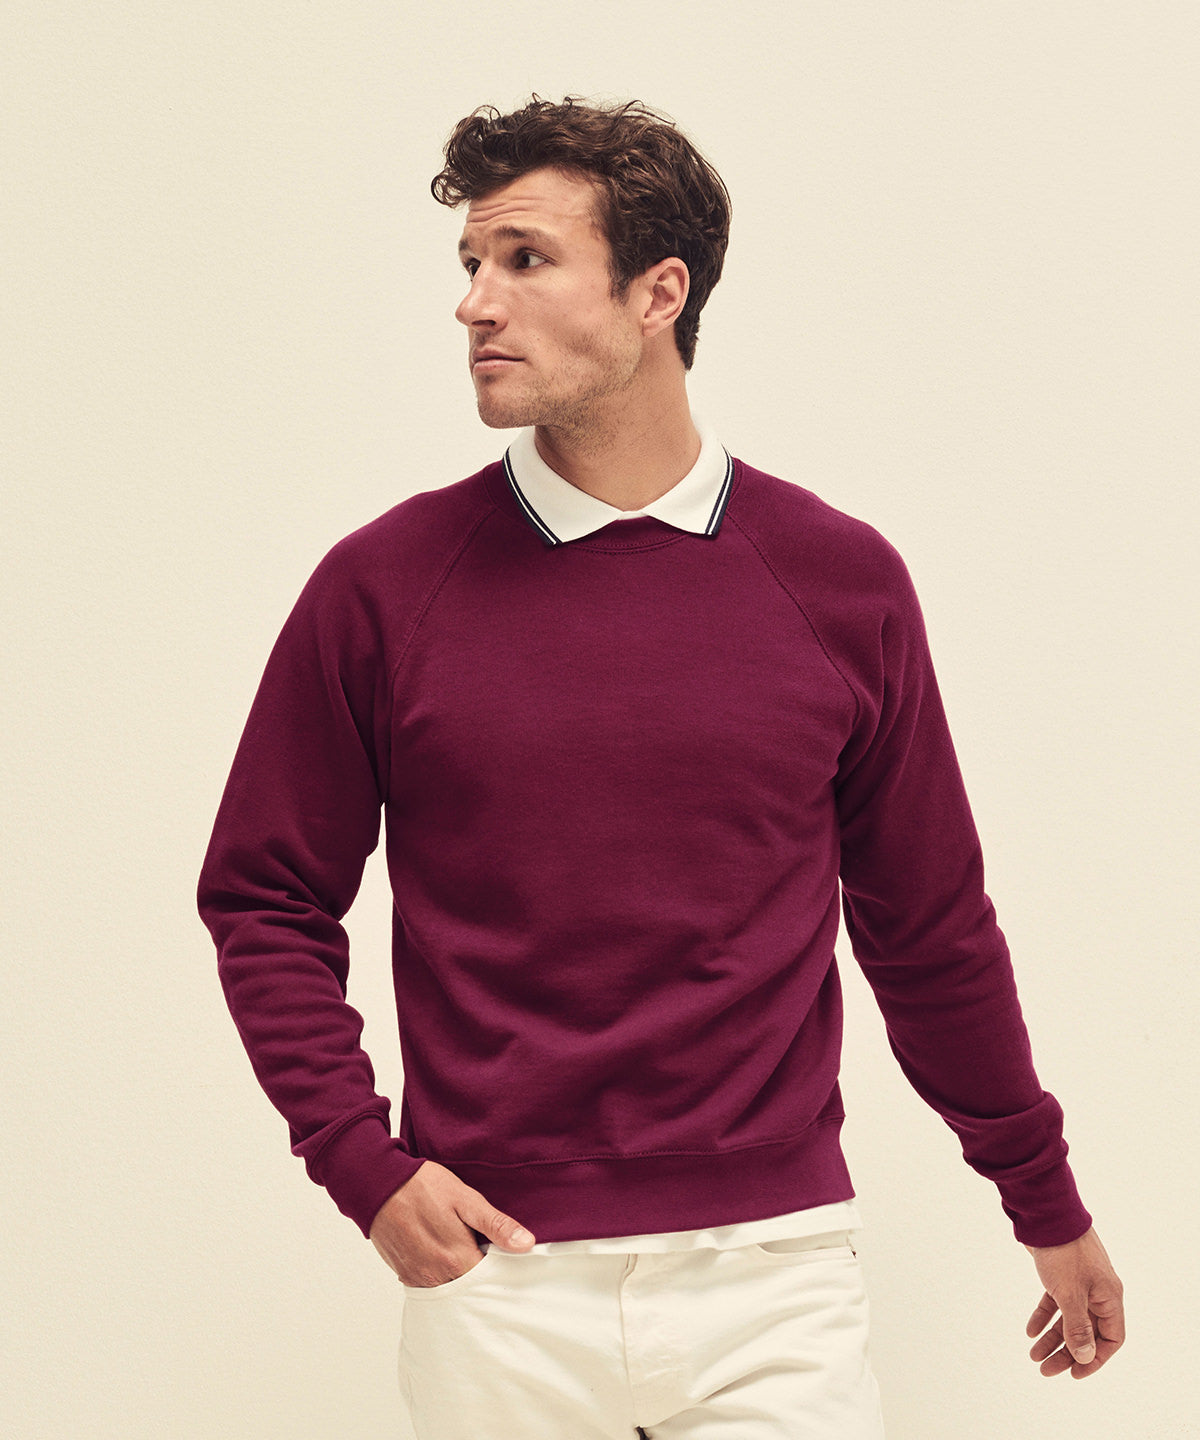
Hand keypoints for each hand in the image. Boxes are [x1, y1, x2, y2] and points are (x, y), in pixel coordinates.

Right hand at [368, 1160, 536, 1286]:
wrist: (378, 1184)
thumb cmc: (422, 1186)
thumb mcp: (465, 1198)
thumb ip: (496, 1225)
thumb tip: (526, 1244)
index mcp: (457, 1259)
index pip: (491, 1281)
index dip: (501, 1270)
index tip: (506, 1258)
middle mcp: (437, 1275)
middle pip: (470, 1289)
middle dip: (481, 1277)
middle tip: (486, 1253)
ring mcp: (419, 1276)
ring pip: (449, 1289)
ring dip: (459, 1277)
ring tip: (463, 1252)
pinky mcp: (405, 1273)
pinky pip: (429, 1284)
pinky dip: (440, 1276)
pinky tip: (443, 1256)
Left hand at [1024, 1226, 1124, 1377]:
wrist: (1045, 1213)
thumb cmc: (1063, 1251)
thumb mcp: (1071, 1293)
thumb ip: (1078, 1326)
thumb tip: (1085, 1356)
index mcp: (1109, 1297)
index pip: (1110, 1338)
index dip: (1095, 1358)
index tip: (1075, 1373)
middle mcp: (1098, 1292)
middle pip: (1087, 1332)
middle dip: (1067, 1353)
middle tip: (1046, 1369)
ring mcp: (1079, 1282)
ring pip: (1068, 1318)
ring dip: (1052, 1338)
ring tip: (1033, 1356)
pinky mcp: (1060, 1274)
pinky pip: (1055, 1302)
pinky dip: (1043, 1316)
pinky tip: (1030, 1331)